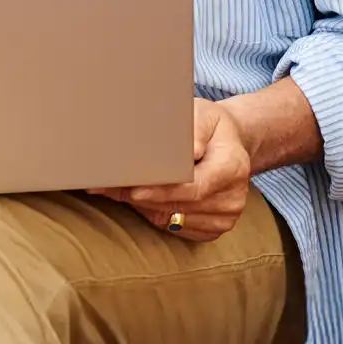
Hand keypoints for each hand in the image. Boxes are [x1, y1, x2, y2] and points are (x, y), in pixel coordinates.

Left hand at [90, 98, 251, 241]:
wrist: (230, 145)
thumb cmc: (211, 127)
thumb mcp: (205, 114)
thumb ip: (196, 129)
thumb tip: (190, 149)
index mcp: (233, 167)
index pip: (194, 187)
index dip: (163, 191)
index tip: (135, 190)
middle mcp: (232, 197)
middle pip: (179, 205)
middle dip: (143, 198)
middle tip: (110, 186)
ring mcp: (224, 217)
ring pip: (173, 219)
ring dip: (146, 207)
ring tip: (124, 188)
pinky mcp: (214, 229)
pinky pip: (176, 227)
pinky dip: (156, 215)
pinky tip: (145, 199)